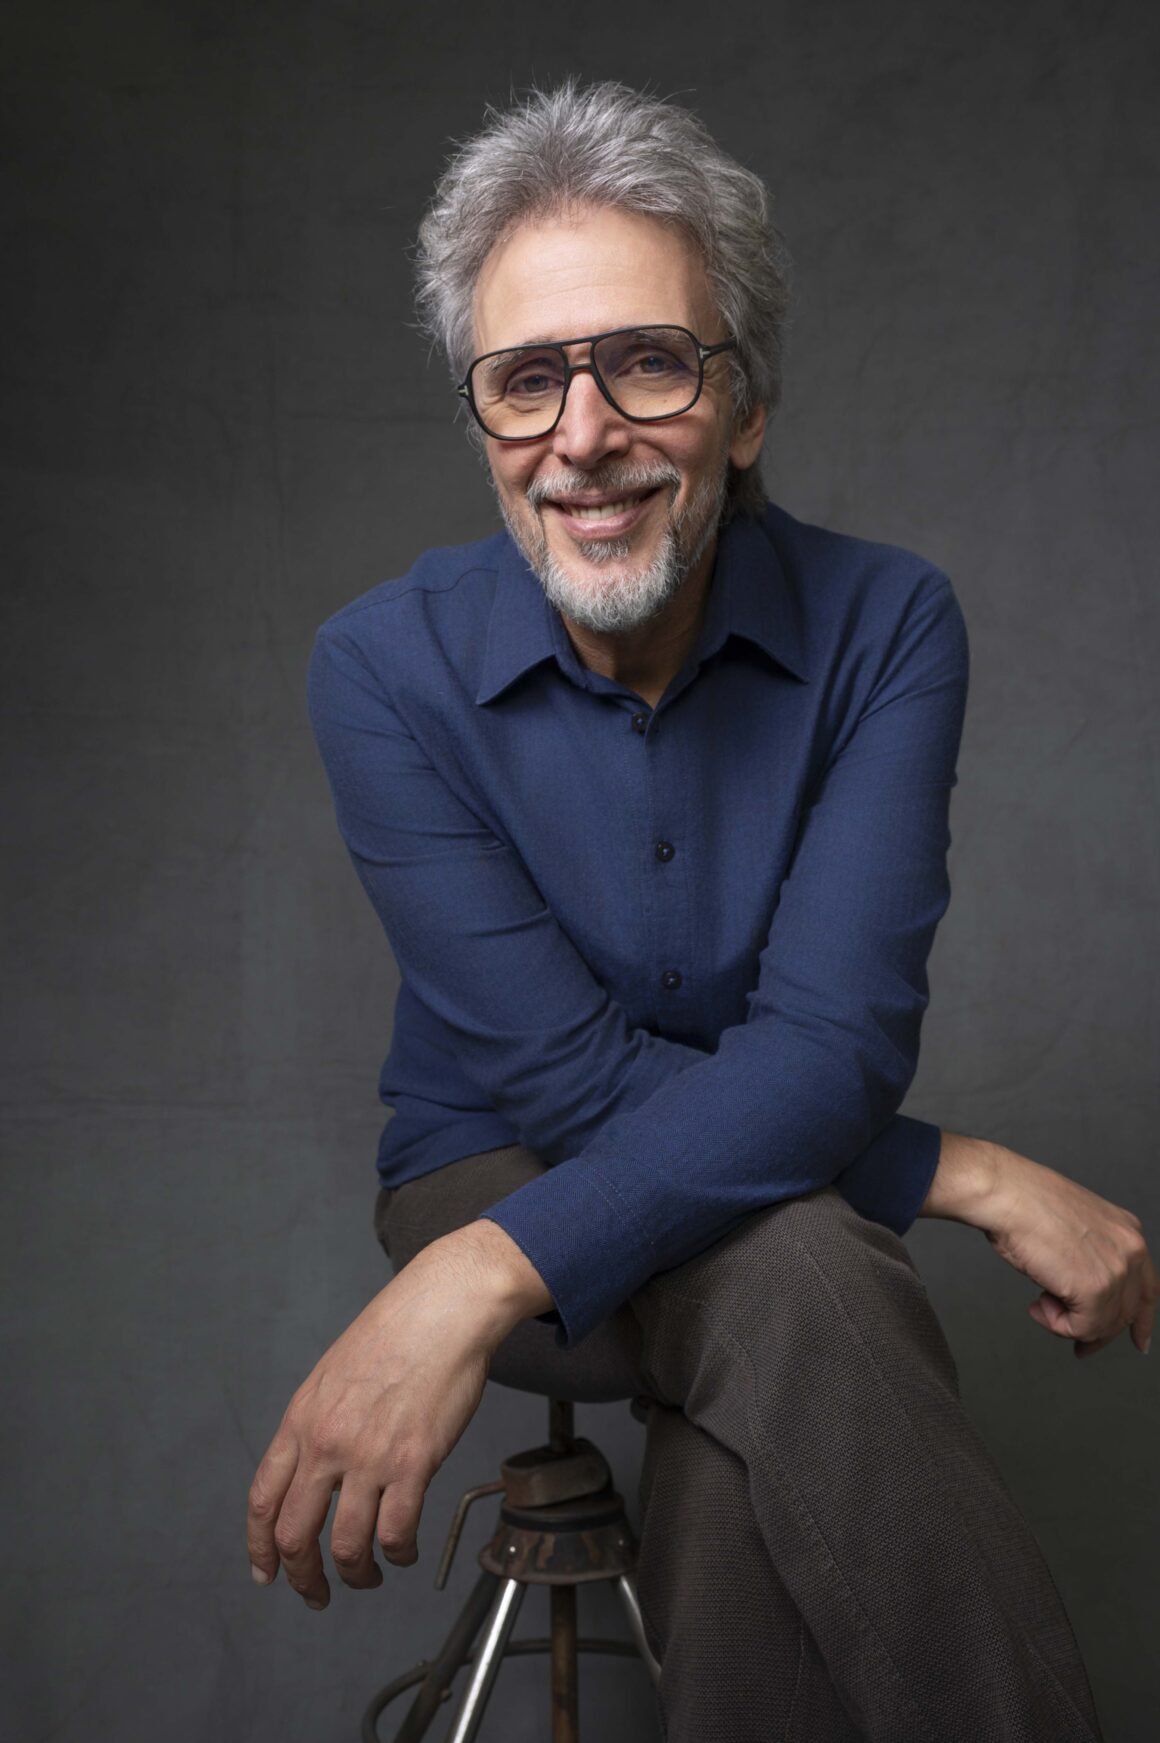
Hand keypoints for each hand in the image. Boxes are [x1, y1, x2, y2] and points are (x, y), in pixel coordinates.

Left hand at [245, 1227, 527, 1608]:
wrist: (442, 1311)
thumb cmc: (395, 1333)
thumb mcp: (334, 1374)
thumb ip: (319, 1423)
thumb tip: (314, 1469)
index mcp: (301, 1419)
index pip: (263, 1499)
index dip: (259, 1546)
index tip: (266, 1572)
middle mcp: (327, 1443)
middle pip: (295, 1534)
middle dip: (302, 1577)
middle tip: (315, 1593)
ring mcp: (369, 1456)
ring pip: (345, 1546)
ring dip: (355, 1575)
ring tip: (368, 1576)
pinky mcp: (413, 1463)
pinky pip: (396, 1531)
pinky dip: (398, 1554)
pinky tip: (405, 1552)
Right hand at [981, 1148, 1156, 1359]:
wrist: (1008, 1195)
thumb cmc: (1026, 1202)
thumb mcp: (1075, 1228)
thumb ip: (1091, 1258)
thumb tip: (1080, 1291)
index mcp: (1127, 1231)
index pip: (1146, 1288)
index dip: (1141, 1320)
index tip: (1137, 1340)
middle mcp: (1130, 1250)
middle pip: (1125, 1313)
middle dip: (1097, 1333)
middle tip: (1076, 1345)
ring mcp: (1116, 1270)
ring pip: (1103, 1325)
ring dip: (1067, 1323)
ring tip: (1041, 1304)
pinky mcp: (1095, 1290)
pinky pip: (1081, 1328)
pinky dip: (1056, 1324)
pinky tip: (1039, 1304)